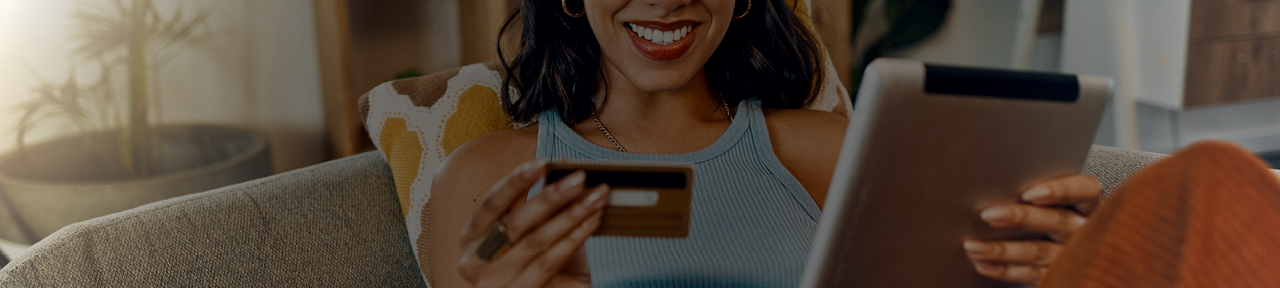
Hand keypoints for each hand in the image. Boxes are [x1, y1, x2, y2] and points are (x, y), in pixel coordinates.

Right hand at [457, 159, 608, 287]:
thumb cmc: (527, 265)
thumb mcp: (524, 234)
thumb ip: (536, 209)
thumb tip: (564, 171)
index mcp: (472, 237)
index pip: (490, 203)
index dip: (514, 182)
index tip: (541, 163)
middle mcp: (476, 260)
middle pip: (515, 222)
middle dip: (550, 197)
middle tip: (578, 178)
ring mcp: (496, 282)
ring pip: (536, 241)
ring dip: (570, 215)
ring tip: (595, 197)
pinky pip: (549, 263)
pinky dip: (573, 239)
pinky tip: (591, 221)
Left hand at [966, 174, 1100, 283]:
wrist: (1063, 251)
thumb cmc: (1045, 211)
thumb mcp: (1047, 199)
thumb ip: (1030, 190)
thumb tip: (989, 184)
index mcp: (1086, 203)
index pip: (1084, 189)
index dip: (1060, 190)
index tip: (1029, 193)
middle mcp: (1083, 229)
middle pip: (1057, 221)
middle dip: (1021, 217)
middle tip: (989, 215)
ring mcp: (1071, 255)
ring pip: (1039, 251)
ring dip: (1002, 249)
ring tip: (973, 246)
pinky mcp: (1057, 275)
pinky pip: (1031, 275)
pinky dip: (1004, 270)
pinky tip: (982, 264)